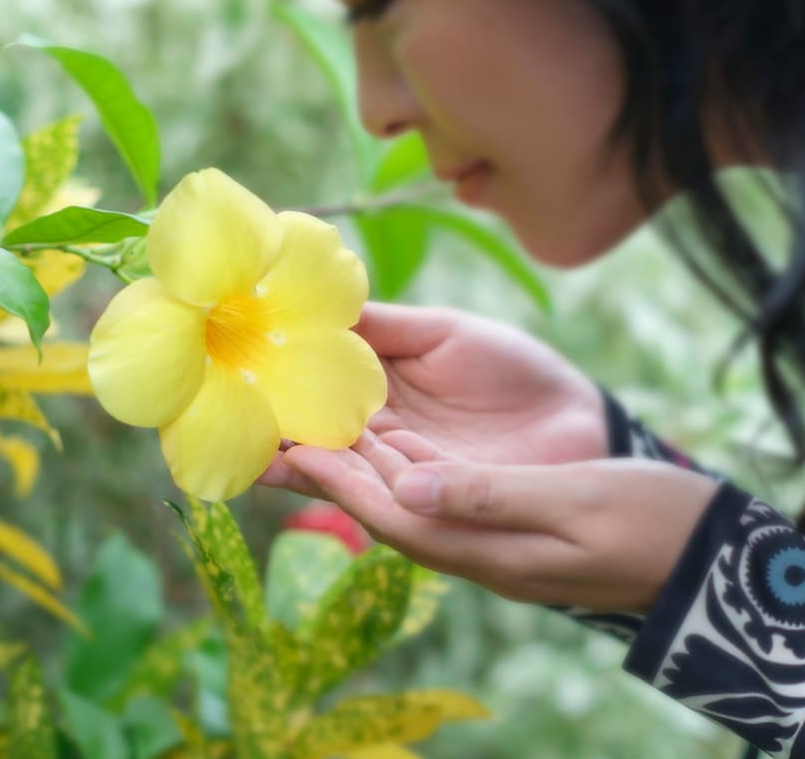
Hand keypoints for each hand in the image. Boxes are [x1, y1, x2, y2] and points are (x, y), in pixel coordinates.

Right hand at [260, 302, 609, 495]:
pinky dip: (340, 482)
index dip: (277, 385)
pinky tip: (305, 467)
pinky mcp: (430, 501)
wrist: (580, 421)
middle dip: (271, 432)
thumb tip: (323, 303)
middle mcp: (379, 439)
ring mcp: (402, 474)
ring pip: (339, 469)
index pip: (315, 391)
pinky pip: (380, 493)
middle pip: (315, 437)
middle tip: (223, 420)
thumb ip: (386, 326)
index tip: (231, 372)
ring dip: (297, 460)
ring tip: (255, 446)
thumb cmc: (515, 371)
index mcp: (378, 394)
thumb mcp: (445, 334)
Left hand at [279, 429, 718, 613]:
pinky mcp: (510, 523)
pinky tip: (392, 433)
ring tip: (317, 421)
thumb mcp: (573, 503)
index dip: (334, 481)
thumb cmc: (649, 525)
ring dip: (362, 463)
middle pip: (385, 507)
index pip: (389, 513)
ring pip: (408, 498)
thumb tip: (407, 485)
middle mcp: (477, 549)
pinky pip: (440, 492)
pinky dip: (405, 462)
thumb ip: (489, 495)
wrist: (707, 556)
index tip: (286, 444)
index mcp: (485, 549)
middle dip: (329, 471)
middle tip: (278, 430)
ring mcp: (493, 541)